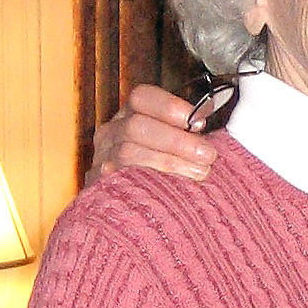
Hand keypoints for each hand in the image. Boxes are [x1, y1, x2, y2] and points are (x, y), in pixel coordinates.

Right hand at [85, 83, 218, 186]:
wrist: (136, 210)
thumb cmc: (166, 169)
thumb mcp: (176, 143)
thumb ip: (190, 130)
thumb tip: (208, 116)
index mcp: (129, 114)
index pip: (141, 97)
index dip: (170, 106)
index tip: (199, 121)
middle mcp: (110, 133)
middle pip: (136, 126)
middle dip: (177, 140)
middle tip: (207, 155)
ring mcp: (102, 160)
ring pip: (128, 153)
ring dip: (169, 162)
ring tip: (199, 172)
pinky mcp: (99, 187)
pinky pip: (120, 182)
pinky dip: (150, 184)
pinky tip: (174, 191)